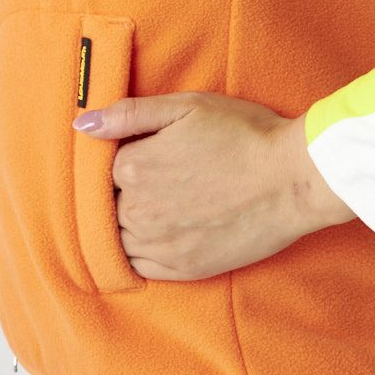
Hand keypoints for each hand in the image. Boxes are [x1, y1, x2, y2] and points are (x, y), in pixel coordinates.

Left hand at [72, 91, 356, 280]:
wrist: (293, 179)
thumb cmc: (244, 134)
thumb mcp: (188, 106)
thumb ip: (130, 113)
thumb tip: (81, 122)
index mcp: (133, 167)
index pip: (103, 167)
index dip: (123, 157)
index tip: (146, 152)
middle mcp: (138, 210)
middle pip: (108, 204)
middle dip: (123, 192)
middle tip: (159, 177)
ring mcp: (159, 243)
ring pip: (118, 238)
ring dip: (128, 223)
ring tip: (162, 204)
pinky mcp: (182, 268)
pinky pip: (140, 266)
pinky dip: (141, 251)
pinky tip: (162, 233)